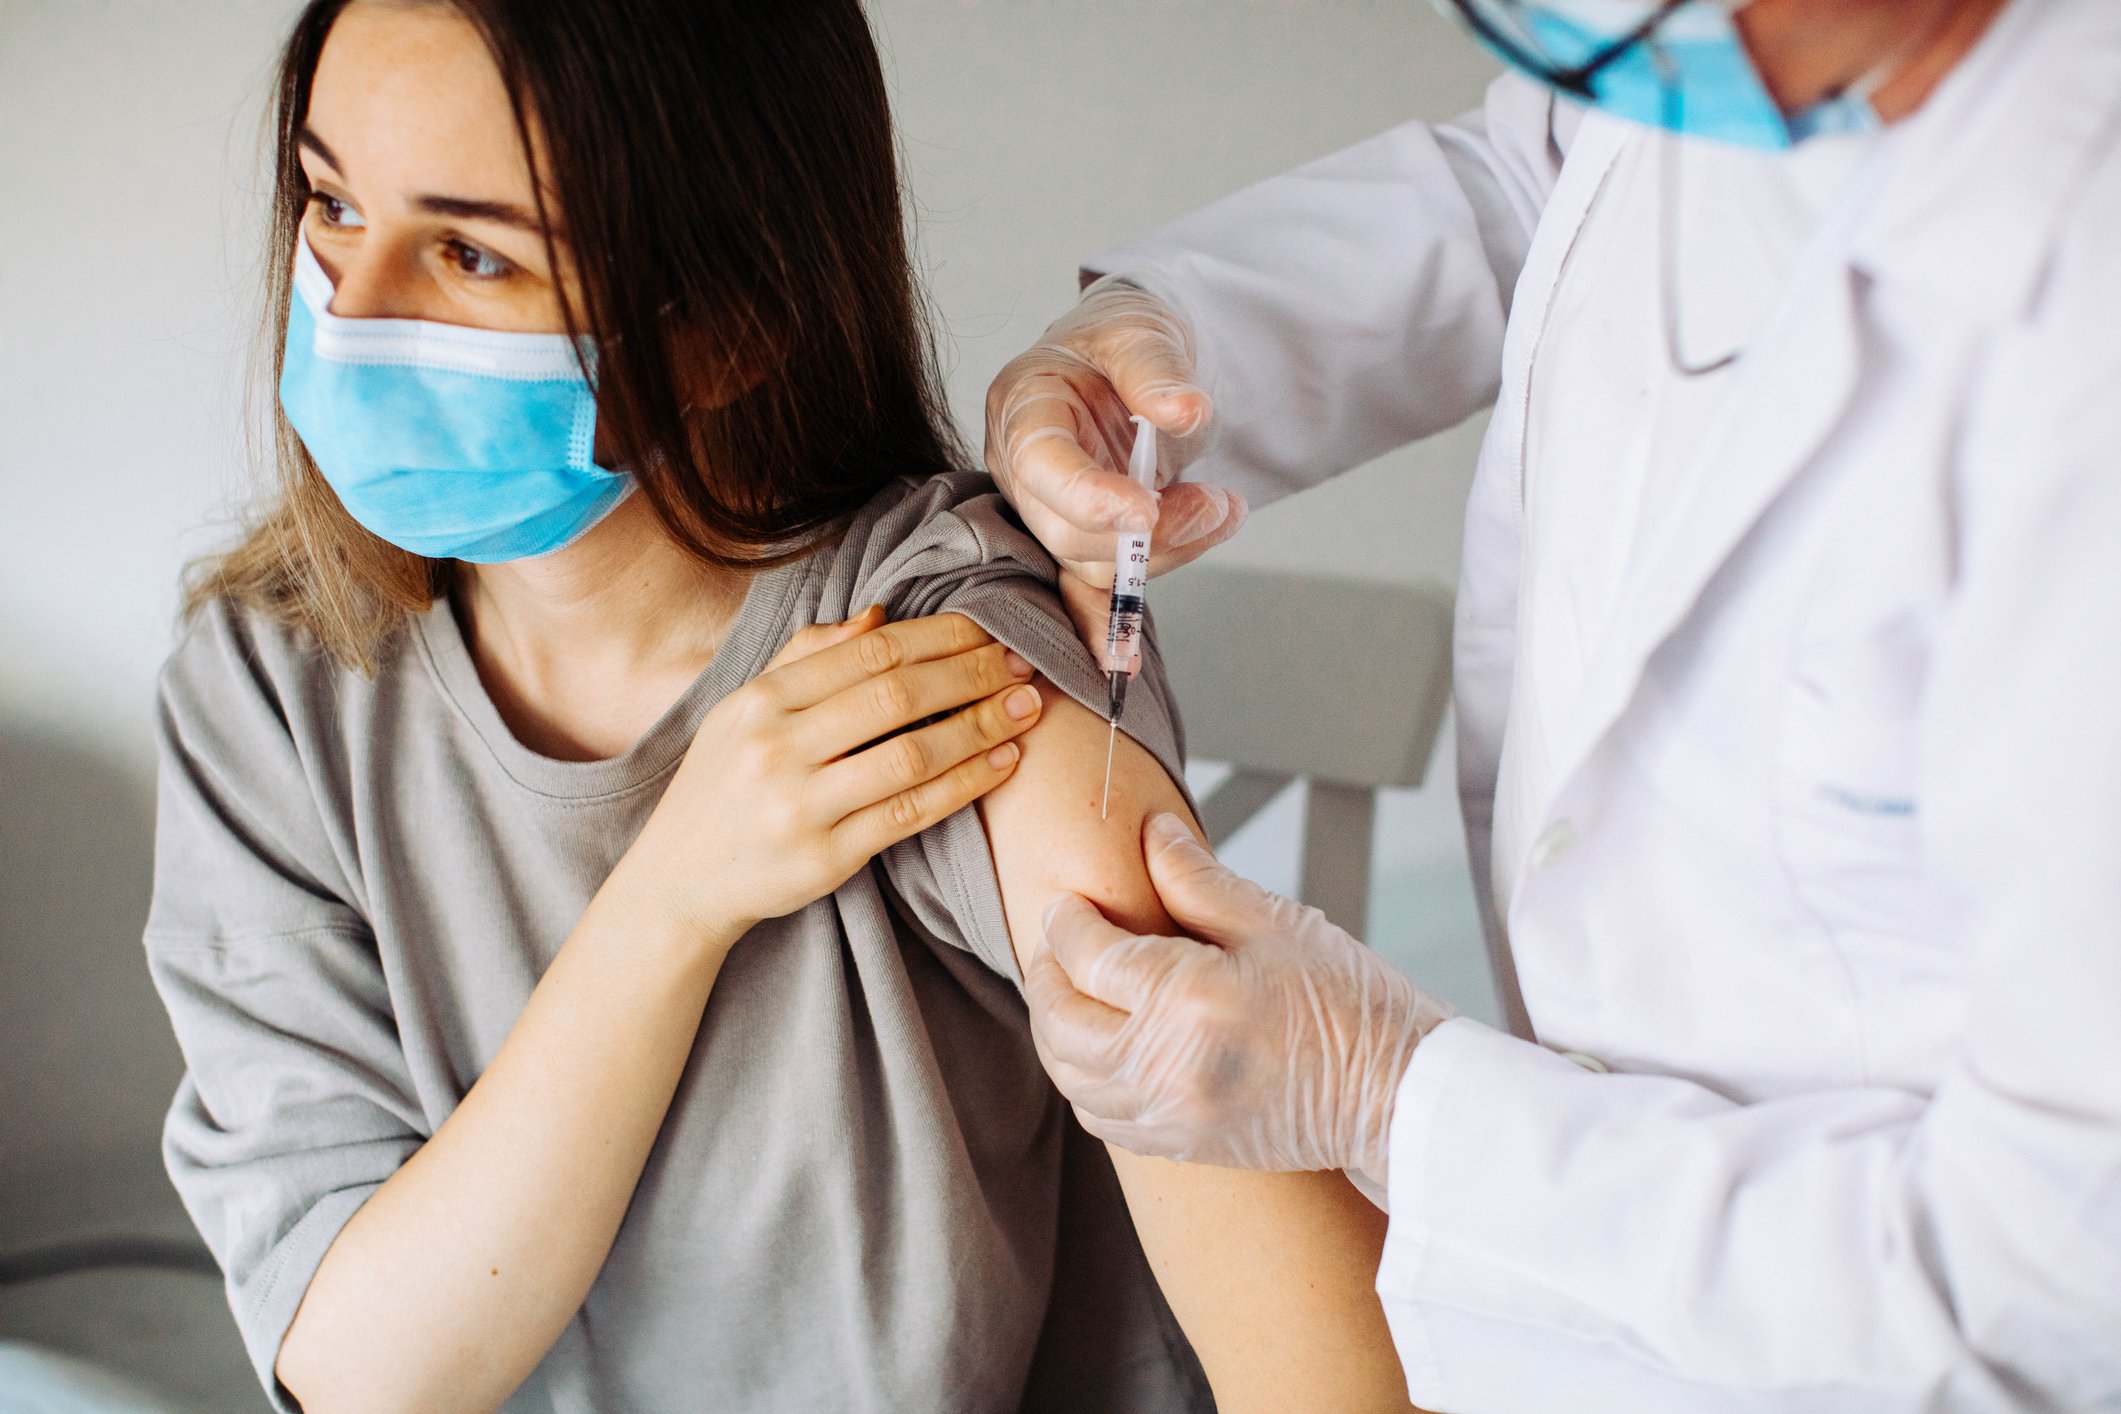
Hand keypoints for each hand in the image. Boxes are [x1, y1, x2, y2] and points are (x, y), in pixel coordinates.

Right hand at [619, 608, 1043, 944]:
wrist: (680, 880)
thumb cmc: (723, 785)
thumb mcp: (743, 710)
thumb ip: (807, 657)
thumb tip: (880, 616)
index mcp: (760, 700)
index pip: (868, 652)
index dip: (939, 636)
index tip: (988, 629)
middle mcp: (777, 748)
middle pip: (896, 696)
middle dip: (971, 674)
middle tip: (1022, 663)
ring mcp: (800, 806)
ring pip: (912, 755)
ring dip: (981, 726)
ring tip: (1026, 709)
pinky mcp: (825, 858)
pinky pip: (911, 813)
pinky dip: (965, 784)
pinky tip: (1002, 762)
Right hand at [984, 278, 1247, 593]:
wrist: (1131, 362)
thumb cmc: (1122, 343)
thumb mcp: (1140, 331)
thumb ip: (1156, 370)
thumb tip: (1184, 412)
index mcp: (1022, 407)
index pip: (1041, 465)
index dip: (1090, 496)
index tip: (1147, 510)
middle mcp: (1022, 468)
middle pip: (1067, 530)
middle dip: (1148, 533)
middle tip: (1216, 503)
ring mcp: (1049, 511)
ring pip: (1095, 564)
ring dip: (1168, 552)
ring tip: (1223, 509)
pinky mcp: (1080, 539)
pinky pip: (1089, 589)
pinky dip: (1112, 621)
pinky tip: (1124, 662)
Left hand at [1026, 814, 1454, 1180]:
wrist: (1399, 1096)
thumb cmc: (1352, 1003)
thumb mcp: (1277, 923)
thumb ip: (1196, 878)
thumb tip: (1149, 831)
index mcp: (1190, 999)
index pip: (1089, 956)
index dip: (1066, 922)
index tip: (1068, 903)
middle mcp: (1167, 1065)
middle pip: (1060, 1018)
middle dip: (1046, 973)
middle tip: (1056, 940)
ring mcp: (1170, 1115)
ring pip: (1069, 1073)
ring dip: (1055, 1028)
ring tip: (1069, 988)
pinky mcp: (1180, 1145)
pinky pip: (1097, 1114)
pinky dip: (1081, 1076)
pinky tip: (1098, 1044)